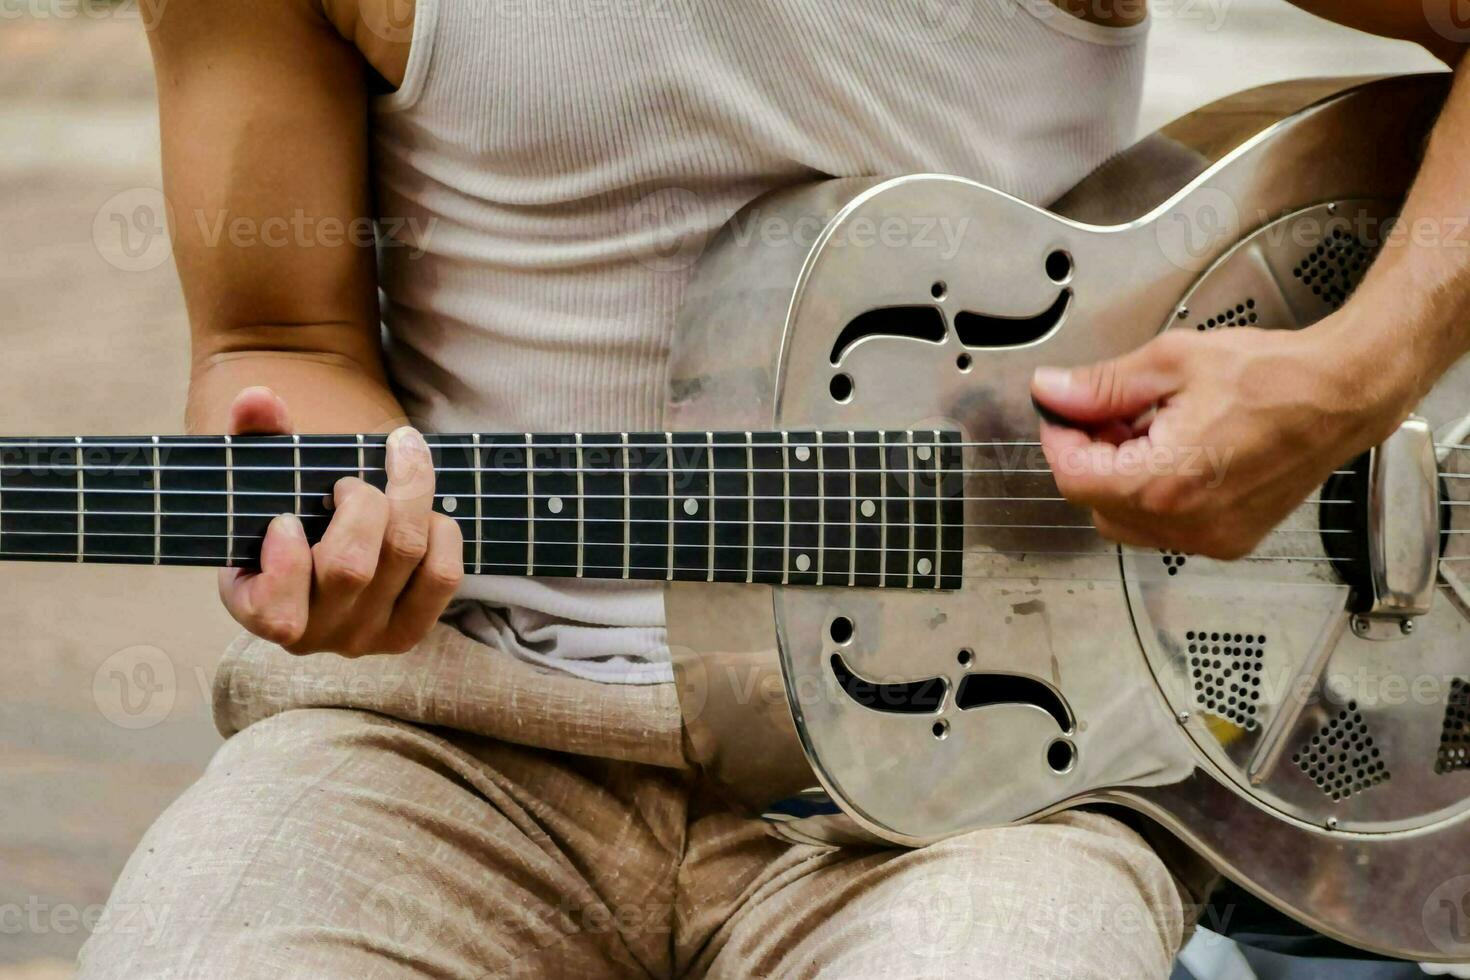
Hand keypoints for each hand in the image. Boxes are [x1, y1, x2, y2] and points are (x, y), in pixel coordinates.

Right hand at [217, 387, 463, 654]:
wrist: (329, 537)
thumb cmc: (290, 505)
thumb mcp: (264, 474)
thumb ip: (254, 435)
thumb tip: (257, 398)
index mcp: (256, 608)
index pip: (276, 612)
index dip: (287, 559)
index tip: (287, 518)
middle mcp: (313, 635)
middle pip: (351, 566)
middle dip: (361, 502)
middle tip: (351, 481)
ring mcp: (365, 638)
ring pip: (404, 558)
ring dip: (408, 497)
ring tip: (398, 467)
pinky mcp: (410, 630)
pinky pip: (443, 575)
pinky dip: (442, 531)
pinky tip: (425, 510)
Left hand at [1032, 325, 1409, 559]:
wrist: (1341, 395)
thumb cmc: (1271, 376)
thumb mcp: (1171, 363)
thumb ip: (1101, 386)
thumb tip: (1051, 392)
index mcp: (1164, 481)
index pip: (1073, 478)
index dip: (1060, 440)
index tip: (1064, 412)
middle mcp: (1186, 524)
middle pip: (1096, 504)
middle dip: (1093, 458)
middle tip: (1112, 414)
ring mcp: (1211, 539)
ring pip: (1128, 522)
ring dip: (1122, 480)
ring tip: (1152, 430)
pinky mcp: (1231, 541)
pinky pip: (1166, 530)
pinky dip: (1157, 496)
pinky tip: (1180, 454)